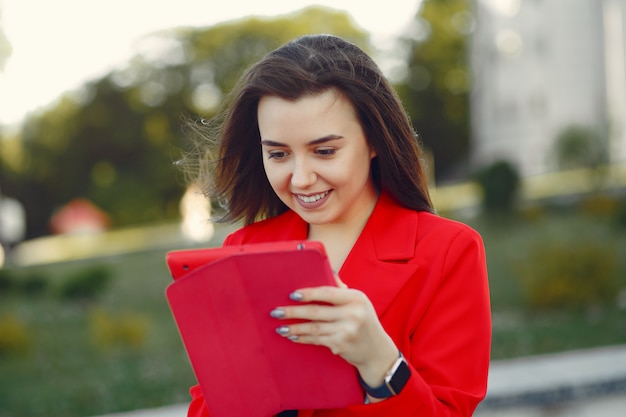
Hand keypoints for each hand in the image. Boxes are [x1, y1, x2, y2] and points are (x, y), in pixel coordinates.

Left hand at [270, 275, 397, 389]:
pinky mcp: (340, 345)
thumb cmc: (363, 321)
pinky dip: (302, 338)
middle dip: (293, 312)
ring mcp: (346, 331)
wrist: (377, 351)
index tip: (291, 295)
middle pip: (316, 312)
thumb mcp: (358, 302)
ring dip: (294, 328)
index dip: (308, 293)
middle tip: (276, 311)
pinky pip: (316, 340)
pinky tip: (292, 337)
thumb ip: (341, 289)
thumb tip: (326, 269)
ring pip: (313, 328)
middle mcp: (352, 314)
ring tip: (279, 327)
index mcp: (356, 298)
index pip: (327, 292)